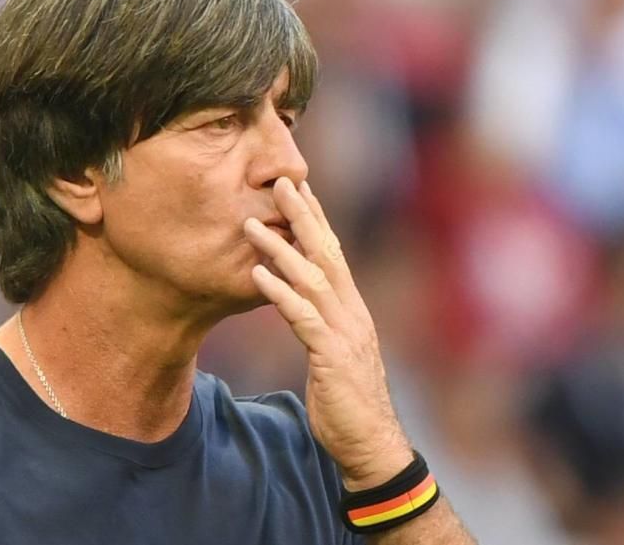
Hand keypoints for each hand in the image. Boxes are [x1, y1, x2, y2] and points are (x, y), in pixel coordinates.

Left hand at [243, 177, 412, 489]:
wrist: (371, 444)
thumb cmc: (348, 401)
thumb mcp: (333, 353)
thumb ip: (320, 324)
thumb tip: (300, 303)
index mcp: (352, 309)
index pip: (334, 254)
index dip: (316, 219)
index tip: (298, 187)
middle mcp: (352, 312)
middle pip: (326, 253)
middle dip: (303, 215)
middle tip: (281, 181)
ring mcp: (345, 332)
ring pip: (312, 279)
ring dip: (281, 248)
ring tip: (252, 224)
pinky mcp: (332, 356)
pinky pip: (303, 317)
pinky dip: (280, 293)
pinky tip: (258, 274)